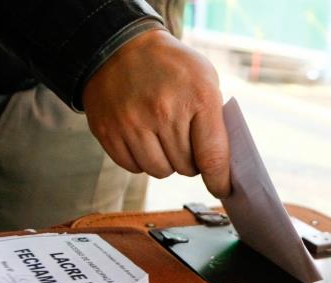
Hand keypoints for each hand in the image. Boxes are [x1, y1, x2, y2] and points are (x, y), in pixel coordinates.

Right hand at [82, 29, 230, 197]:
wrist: (118, 46)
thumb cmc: (171, 67)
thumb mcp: (205, 79)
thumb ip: (217, 122)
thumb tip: (222, 166)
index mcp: (197, 97)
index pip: (212, 156)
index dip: (219, 180)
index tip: (221, 189)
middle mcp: (164, 111)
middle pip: (186, 168)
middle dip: (190, 161)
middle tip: (184, 139)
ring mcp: (132, 122)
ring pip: (160, 171)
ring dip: (165, 161)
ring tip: (161, 136)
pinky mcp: (108, 131)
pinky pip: (134, 167)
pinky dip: (140, 159)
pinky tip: (141, 135)